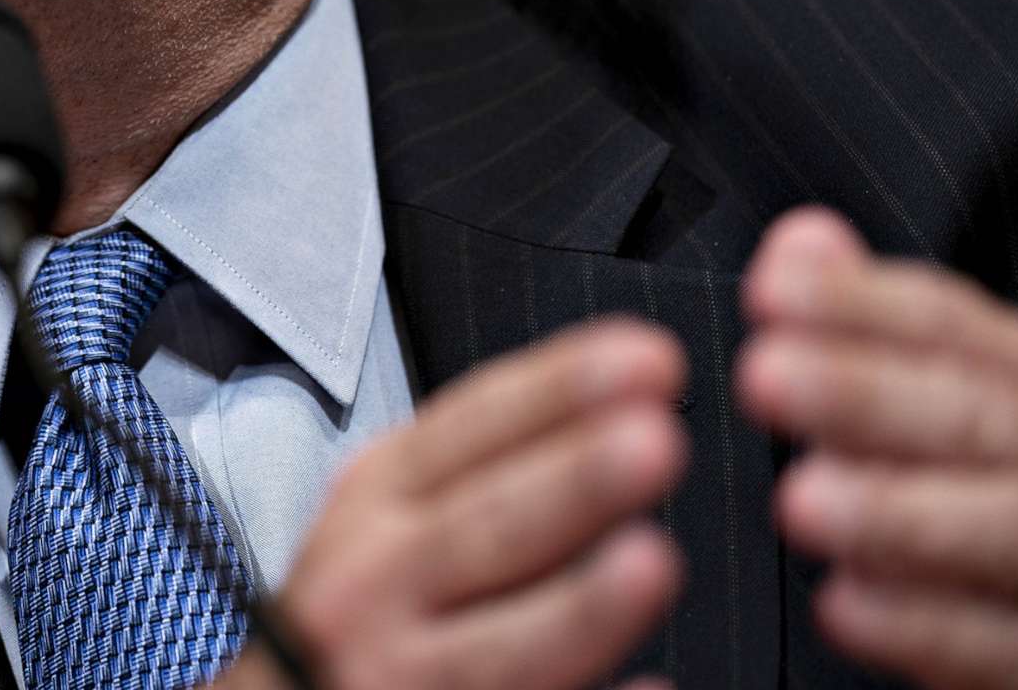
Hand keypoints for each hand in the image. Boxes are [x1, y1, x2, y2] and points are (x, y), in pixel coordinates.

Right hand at [221, 317, 688, 689]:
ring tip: (650, 561)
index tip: (645, 360)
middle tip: (655, 439)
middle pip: (485, 526)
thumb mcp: (388, 511)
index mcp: (377, 498)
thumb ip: (478, 470)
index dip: (558, 391)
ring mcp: (391, 672)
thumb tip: (620, 415)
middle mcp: (373, 581)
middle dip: (572, 482)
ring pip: (500, 647)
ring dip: (579, 606)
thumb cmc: (362, 601)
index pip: (470, 425)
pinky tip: (650, 689)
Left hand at [739, 206, 1017, 689]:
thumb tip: (800, 240)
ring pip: (1013, 529)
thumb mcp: (968, 406)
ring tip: (799, 501)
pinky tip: (845, 607)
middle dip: (864, 393)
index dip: (860, 302)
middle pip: (977, 416)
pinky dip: (929, 628)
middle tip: (763, 376)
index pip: (950, 324)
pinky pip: (1017, 646)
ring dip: (898, 513)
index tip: (769, 288)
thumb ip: (876, 330)